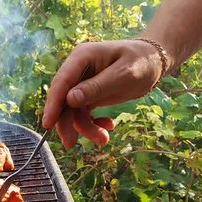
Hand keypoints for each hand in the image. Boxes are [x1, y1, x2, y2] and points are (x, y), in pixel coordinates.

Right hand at [42, 40, 164, 147]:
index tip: (47, 124)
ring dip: (85, 128)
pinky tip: (107, 127)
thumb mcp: (123, 75)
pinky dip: (92, 124)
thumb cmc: (141, 62)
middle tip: (70, 143)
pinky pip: (82, 114)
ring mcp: (81, 84)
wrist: (154, 63)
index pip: (61, 82)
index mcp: (81, 57)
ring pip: (72, 111)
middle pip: (62, 100)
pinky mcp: (87, 95)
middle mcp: (76, 70)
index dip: (53, 104)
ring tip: (103, 139)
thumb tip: (70, 99)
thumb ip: (97, 88)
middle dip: (67, 123)